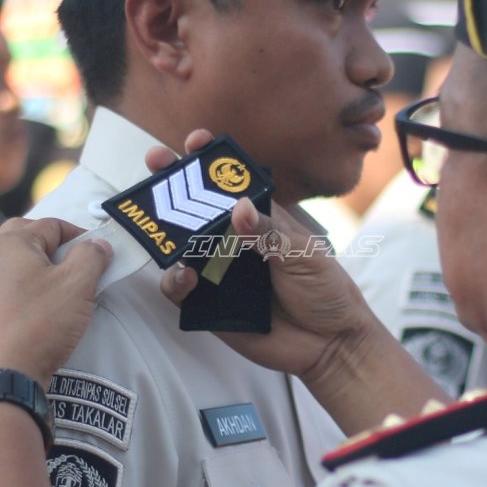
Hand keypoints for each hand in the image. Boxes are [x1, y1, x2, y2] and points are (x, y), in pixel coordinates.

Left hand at [0, 216, 110, 387]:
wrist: (8, 372)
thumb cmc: (41, 324)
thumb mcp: (79, 284)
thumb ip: (91, 256)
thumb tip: (97, 244)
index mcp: (12, 243)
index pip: (50, 226)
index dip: (77, 234)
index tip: (94, 250)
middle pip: (16, 233)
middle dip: (42, 239)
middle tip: (66, 256)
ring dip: (5, 253)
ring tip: (24, 264)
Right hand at [150, 131, 378, 382]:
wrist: (330, 345)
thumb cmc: (325, 292)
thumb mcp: (304, 255)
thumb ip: (270, 233)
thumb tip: (238, 209)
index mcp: (261, 220)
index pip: (230, 184)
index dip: (211, 161)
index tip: (197, 141)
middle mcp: (234, 242)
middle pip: (194, 208)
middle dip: (171, 183)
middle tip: (155, 162)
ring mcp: (218, 272)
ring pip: (179, 246)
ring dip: (164, 230)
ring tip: (160, 222)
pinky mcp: (208, 304)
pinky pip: (179, 289)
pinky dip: (176, 280)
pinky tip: (187, 278)